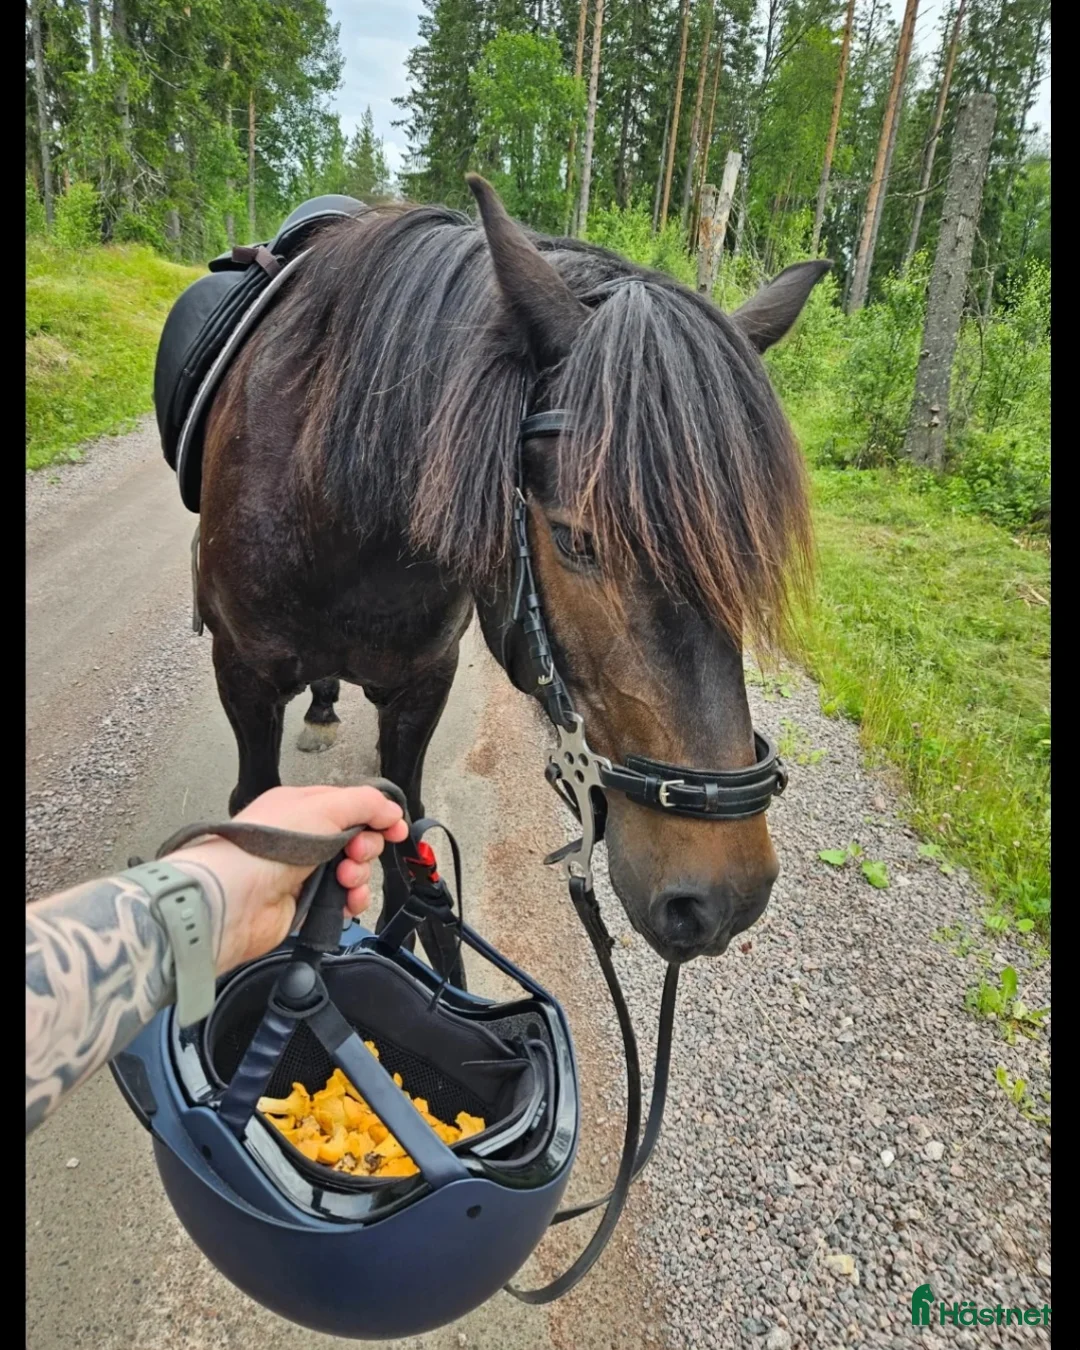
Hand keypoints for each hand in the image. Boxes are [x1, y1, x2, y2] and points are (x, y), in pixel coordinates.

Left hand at [165, 784, 408, 974]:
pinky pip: (343, 902)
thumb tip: (391, 810)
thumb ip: (365, 804)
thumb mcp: (323, 807)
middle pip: (357, 841)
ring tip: (344, 879)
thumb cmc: (264, 847)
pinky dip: (351, 901)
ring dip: (359, 876)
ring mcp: (304, 873)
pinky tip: (346, 900)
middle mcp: (303, 839)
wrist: (235, 898)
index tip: (395, 828)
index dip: (377, 817)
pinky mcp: (305, 905)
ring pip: (353, 872)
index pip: (351, 807)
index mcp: (302, 807)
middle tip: (353, 853)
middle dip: (365, 848)